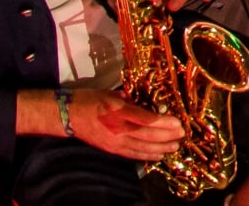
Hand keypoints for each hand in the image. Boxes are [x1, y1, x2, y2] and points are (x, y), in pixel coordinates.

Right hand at [65, 89, 184, 161]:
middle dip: (167, 136)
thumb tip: (146, 101)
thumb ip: (130, 98)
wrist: (66, 115)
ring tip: (174, 147)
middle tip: (181, 135)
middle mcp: (117, 129)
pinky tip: (157, 156)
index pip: (146, 119)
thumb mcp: (111, 92)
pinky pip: (132, 154)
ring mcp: (114, 141)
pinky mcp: (111, 149)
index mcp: (118, 111)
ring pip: (141, 147)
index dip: (163, 123)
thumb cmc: (88, 100)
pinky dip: (146, 156)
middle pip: (147, 135)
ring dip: (160, 148)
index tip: (178, 123)